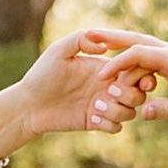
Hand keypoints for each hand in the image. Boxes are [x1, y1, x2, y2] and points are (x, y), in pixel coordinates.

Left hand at [0, 32, 138, 151]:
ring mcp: (103, 106)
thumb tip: (106, 46)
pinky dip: (109, 124)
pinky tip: (91, 119)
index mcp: (104, 68)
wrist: (28, 104)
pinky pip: (117, 128)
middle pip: (140, 93)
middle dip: (130, 93)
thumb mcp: (59, 50)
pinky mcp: (95, 123)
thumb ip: (81, 39)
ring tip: (95, 107)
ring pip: (131, 112)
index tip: (126, 76)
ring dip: (118, 110)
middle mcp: (107, 86)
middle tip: (109, 92)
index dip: (139, 73)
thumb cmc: (42, 74)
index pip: (135, 69)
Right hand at [71, 29, 167, 146]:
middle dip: (114, 38)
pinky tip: (120, 60)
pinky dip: (134, 58)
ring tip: (97, 45)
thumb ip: (164, 110)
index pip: (140, 54)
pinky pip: (151, 57)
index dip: (117, 64)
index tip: (100, 78)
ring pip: (144, 47)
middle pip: (139, 40)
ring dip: (122, 48)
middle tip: (89, 34)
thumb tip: (140, 113)